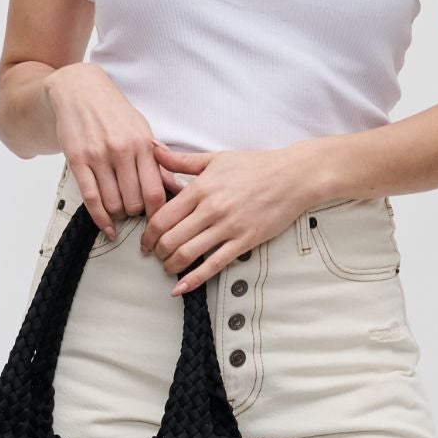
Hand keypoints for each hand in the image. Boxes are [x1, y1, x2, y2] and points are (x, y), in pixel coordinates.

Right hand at [44, 65, 180, 237]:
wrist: (80, 91)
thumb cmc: (115, 113)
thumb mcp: (143, 130)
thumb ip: (159, 160)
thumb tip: (178, 187)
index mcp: (142, 144)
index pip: (155, 191)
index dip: (159, 213)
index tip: (159, 222)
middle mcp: (121, 151)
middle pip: (134, 201)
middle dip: (137, 214)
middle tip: (137, 215)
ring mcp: (97, 156)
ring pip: (113, 203)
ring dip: (119, 215)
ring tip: (121, 213)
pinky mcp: (77, 160)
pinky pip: (91, 199)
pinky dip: (101, 219)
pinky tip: (108, 228)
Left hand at [139, 140, 319, 293]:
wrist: (292, 176)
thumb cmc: (255, 166)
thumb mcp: (215, 159)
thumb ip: (180, 160)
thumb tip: (152, 149)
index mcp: (200, 188)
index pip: (162, 216)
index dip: (147, 233)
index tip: (145, 240)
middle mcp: (211, 209)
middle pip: (170, 238)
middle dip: (156, 252)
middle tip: (154, 256)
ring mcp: (228, 227)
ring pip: (187, 254)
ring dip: (171, 265)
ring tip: (168, 267)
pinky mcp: (244, 241)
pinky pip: (214, 265)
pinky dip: (193, 280)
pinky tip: (180, 288)